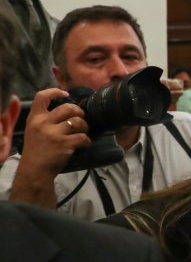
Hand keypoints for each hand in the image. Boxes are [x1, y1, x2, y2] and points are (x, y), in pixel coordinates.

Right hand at [9, 88, 90, 207]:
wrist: (35, 170)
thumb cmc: (36, 150)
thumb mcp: (34, 130)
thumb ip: (45, 119)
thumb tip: (67, 108)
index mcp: (35, 118)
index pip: (42, 96)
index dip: (55, 92)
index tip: (65, 94)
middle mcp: (44, 123)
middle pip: (68, 107)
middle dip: (79, 111)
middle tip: (80, 118)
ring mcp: (55, 133)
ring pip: (78, 121)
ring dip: (84, 126)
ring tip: (82, 132)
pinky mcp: (65, 144)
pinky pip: (83, 137)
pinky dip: (86, 141)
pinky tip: (84, 144)